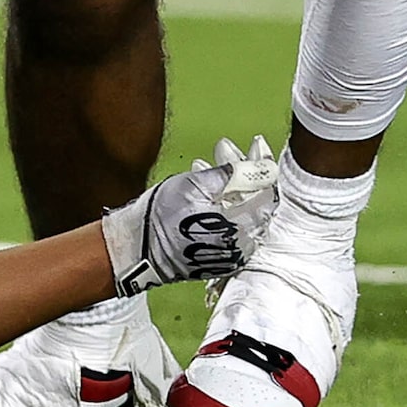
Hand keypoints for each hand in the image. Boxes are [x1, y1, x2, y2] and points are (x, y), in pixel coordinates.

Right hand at [100, 136, 279, 295]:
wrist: (138, 248)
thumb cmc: (160, 217)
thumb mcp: (194, 184)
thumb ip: (234, 174)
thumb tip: (265, 167)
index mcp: (240, 229)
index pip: (268, 194)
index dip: (263, 166)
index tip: (257, 145)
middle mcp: (241, 247)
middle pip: (255, 201)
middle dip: (242, 171)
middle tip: (226, 148)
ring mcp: (231, 256)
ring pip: (241, 212)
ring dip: (230, 186)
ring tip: (206, 165)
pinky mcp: (219, 260)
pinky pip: (231, 226)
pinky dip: (223, 205)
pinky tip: (207, 189)